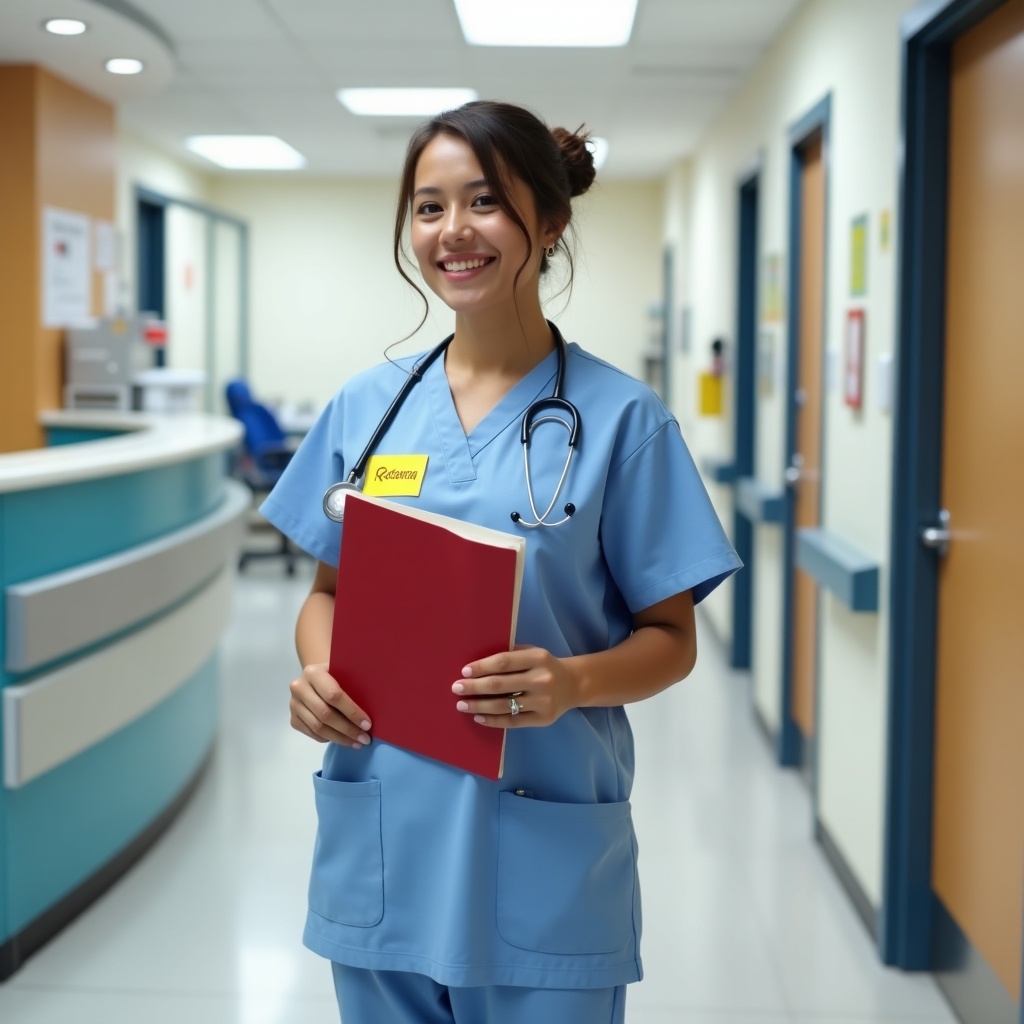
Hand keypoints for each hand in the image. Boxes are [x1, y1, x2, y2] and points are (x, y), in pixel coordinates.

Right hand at [289, 662, 372, 748]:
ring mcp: (293, 705)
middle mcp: (299, 688)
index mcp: (313, 672)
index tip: (367, 724)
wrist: (315, 676)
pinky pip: (312, 734)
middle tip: (365, 739)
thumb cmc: (337, 673)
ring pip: (318, 727)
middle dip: (348, 729)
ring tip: (357, 743)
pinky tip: (343, 740)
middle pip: (325, 714)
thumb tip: (378, 704)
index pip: (334, 696)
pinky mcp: (293, 719)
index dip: (352, 712)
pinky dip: (328, 739)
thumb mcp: (345, 670)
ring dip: (340, 738)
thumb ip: (355, 681)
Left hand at [452, 645, 578, 727]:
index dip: (482, 667)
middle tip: (456, 688)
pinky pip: (512, 721)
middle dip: (474, 687)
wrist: (573, 685)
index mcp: (538, 658)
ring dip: (479, 705)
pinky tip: (478, 717)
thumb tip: (477, 665)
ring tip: (462, 704)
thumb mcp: (533, 653)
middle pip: (500, 685)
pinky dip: (493, 720)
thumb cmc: (544, 666)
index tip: (464, 671)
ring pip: (503, 705)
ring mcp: (543, 702)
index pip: (504, 662)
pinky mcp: (542, 719)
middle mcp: (541, 680)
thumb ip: (511, 656)